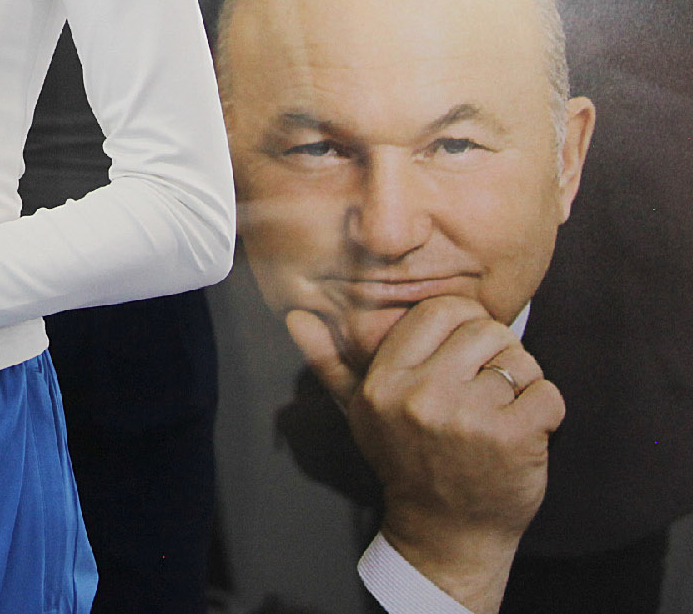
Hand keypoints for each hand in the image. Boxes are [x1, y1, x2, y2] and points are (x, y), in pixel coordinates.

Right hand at [289, 296, 562, 613]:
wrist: (446, 533)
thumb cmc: (405, 462)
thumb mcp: (360, 412)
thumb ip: (330, 362)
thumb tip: (295, 316)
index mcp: (384, 382)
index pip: (439, 311)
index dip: (463, 322)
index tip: (467, 349)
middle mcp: (421, 396)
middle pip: (485, 329)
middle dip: (497, 351)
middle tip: (489, 381)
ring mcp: (467, 417)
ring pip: (520, 360)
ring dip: (523, 382)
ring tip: (503, 408)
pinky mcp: (512, 439)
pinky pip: (548, 393)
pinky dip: (547, 410)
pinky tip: (525, 429)